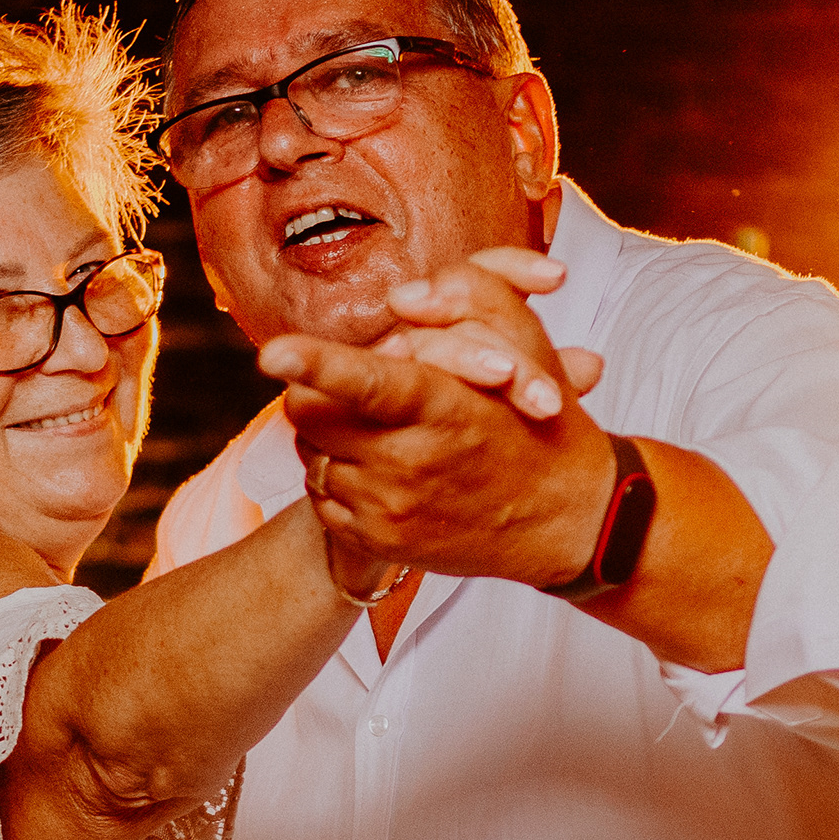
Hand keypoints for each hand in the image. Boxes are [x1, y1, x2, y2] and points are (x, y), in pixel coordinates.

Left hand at [262, 251, 619, 586]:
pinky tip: (384, 471)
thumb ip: (471, 298)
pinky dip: (340, 477)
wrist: (567, 520)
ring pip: (310, 454)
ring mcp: (391, 508)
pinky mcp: (380, 541)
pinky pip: (321, 498)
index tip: (271, 353)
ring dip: (331, 435)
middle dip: (316, 389)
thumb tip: (401, 298)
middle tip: (351, 387)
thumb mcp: (527, 349)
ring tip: (382, 431)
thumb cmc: (542, 425)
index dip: (313, 363)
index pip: (365, 382)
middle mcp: (411, 462)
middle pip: (309, 412)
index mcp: (444, 407)